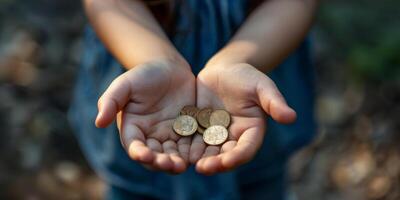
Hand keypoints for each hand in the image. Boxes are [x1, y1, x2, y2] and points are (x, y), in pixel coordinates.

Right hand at [95, 59, 194, 173]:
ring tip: (183, 165)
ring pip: (174, 155)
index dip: (139, 153)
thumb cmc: (143, 75)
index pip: (134, 146)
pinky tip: (200, 154)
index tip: (145, 155)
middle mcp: (151, 137)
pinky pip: (191, 145)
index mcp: (133, 129)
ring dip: (177, 162)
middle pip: (155, 156)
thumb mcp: (125, 84)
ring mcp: (170, 136)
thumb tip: (98, 122)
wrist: (169, 68)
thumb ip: (110, 101)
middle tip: (169, 164)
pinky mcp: (188, 132)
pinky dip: (194, 152)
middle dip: (161, 163)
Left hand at [190, 63, 296, 174]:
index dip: (237, 157)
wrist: (224, 69)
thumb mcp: (261, 86)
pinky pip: (193, 140)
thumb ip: (274, 102)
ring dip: (200, 158)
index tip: (226, 161)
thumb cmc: (247, 76)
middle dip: (215, 163)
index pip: (246, 149)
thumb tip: (292, 117)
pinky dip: (187, 146)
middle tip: (203, 168)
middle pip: (225, 155)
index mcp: (251, 131)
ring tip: (188, 162)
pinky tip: (177, 149)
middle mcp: (234, 137)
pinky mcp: (200, 128)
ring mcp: (216, 134)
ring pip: (208, 151)